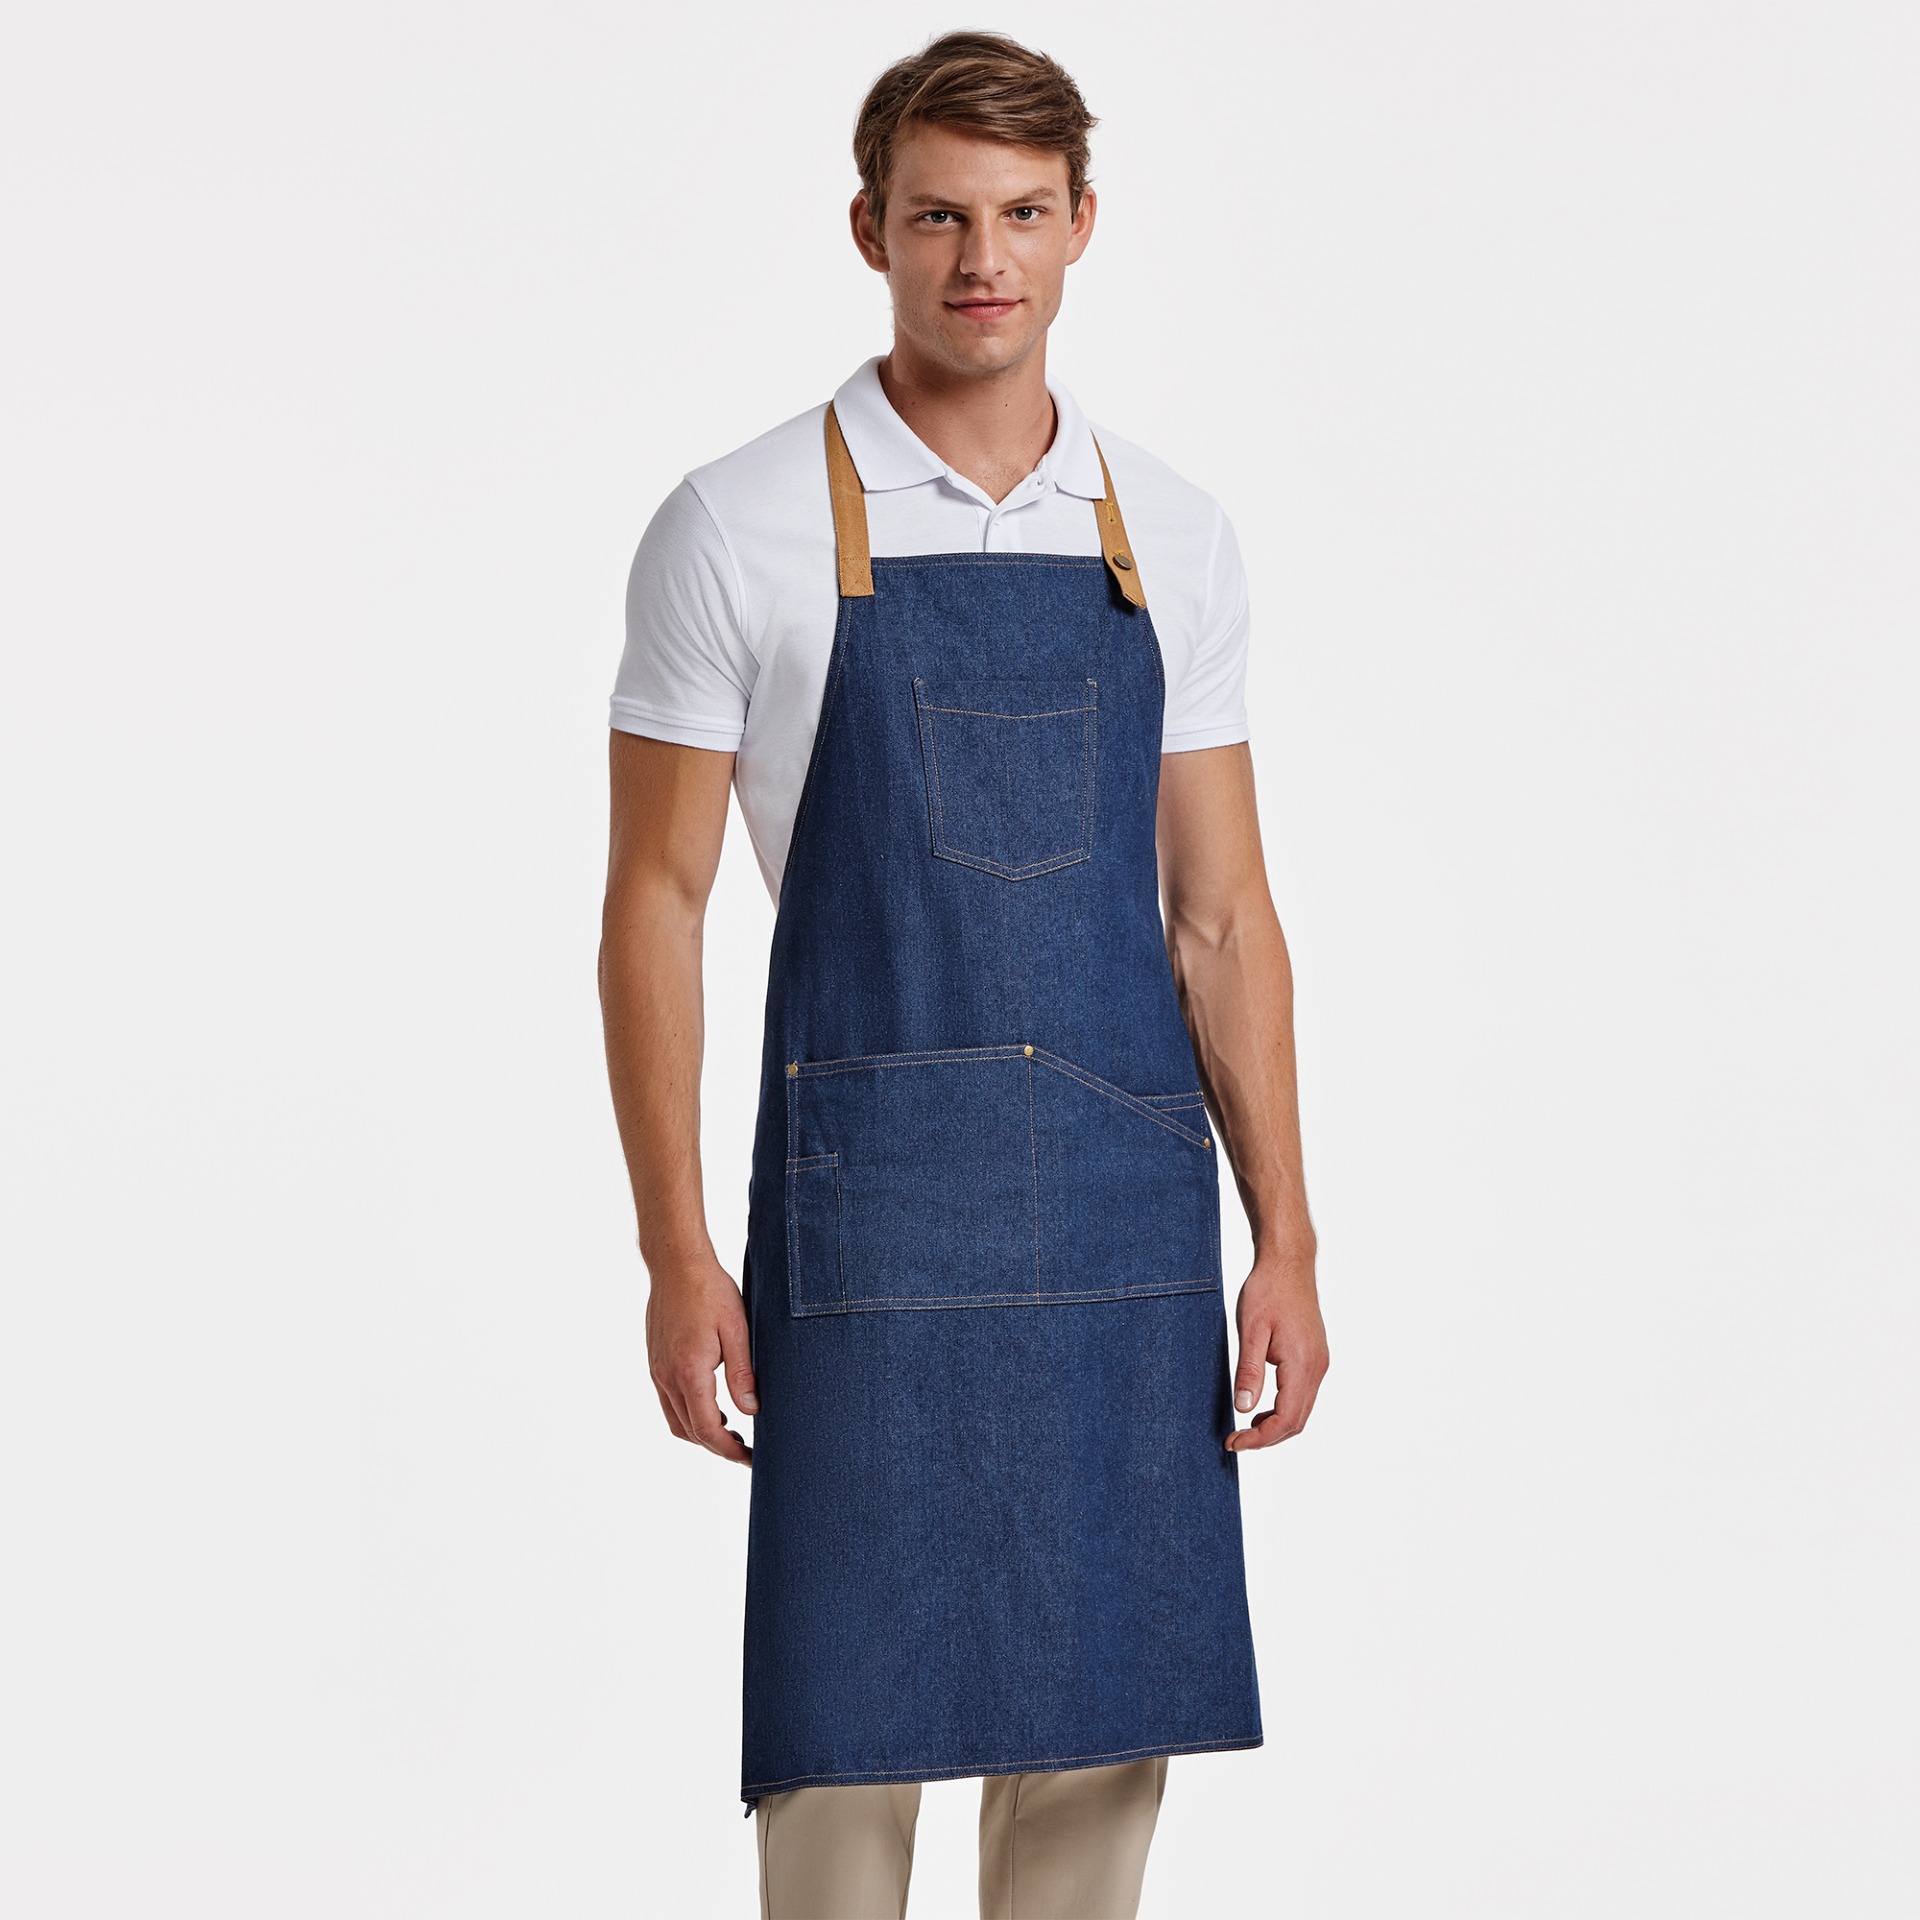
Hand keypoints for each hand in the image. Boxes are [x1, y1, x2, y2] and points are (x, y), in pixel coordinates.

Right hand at [646, 1256, 757, 1465]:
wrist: (676, 1264)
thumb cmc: (710, 1291)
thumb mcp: (737, 1329)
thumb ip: (743, 1373)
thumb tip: (751, 1411)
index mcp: (689, 1371)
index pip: (707, 1428)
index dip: (729, 1450)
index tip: (750, 1459)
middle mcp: (667, 1376)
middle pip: (690, 1431)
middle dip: (717, 1447)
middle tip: (746, 1450)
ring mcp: (657, 1370)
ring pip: (676, 1420)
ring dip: (701, 1433)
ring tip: (731, 1432)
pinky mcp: (655, 1362)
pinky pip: (669, 1402)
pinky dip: (689, 1414)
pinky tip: (712, 1405)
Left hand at [1226, 1248, 1327, 1452]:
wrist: (1288, 1263)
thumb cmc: (1268, 1290)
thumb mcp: (1250, 1330)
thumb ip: (1249, 1371)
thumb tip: (1244, 1408)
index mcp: (1302, 1364)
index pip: (1285, 1419)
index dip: (1260, 1438)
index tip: (1234, 1442)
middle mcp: (1316, 1367)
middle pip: (1297, 1422)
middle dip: (1267, 1438)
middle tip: (1236, 1440)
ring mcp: (1319, 1362)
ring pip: (1302, 1411)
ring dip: (1276, 1425)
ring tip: (1245, 1427)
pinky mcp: (1315, 1357)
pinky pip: (1303, 1395)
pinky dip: (1284, 1409)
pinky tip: (1262, 1405)